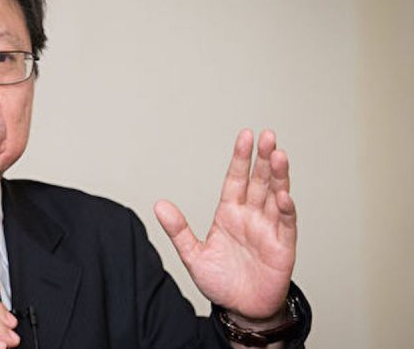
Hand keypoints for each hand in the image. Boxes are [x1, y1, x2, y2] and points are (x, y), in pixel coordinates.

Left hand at [154, 129, 295, 319]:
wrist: (240, 310)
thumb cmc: (220, 282)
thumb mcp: (193, 255)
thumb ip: (178, 230)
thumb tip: (159, 205)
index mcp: (229, 213)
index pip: (236, 179)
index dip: (240, 158)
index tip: (245, 136)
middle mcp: (251, 216)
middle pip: (258, 181)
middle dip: (262, 158)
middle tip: (266, 136)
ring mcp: (268, 229)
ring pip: (275, 196)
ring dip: (278, 176)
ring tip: (278, 155)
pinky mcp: (282, 246)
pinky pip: (285, 224)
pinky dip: (285, 209)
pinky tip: (283, 194)